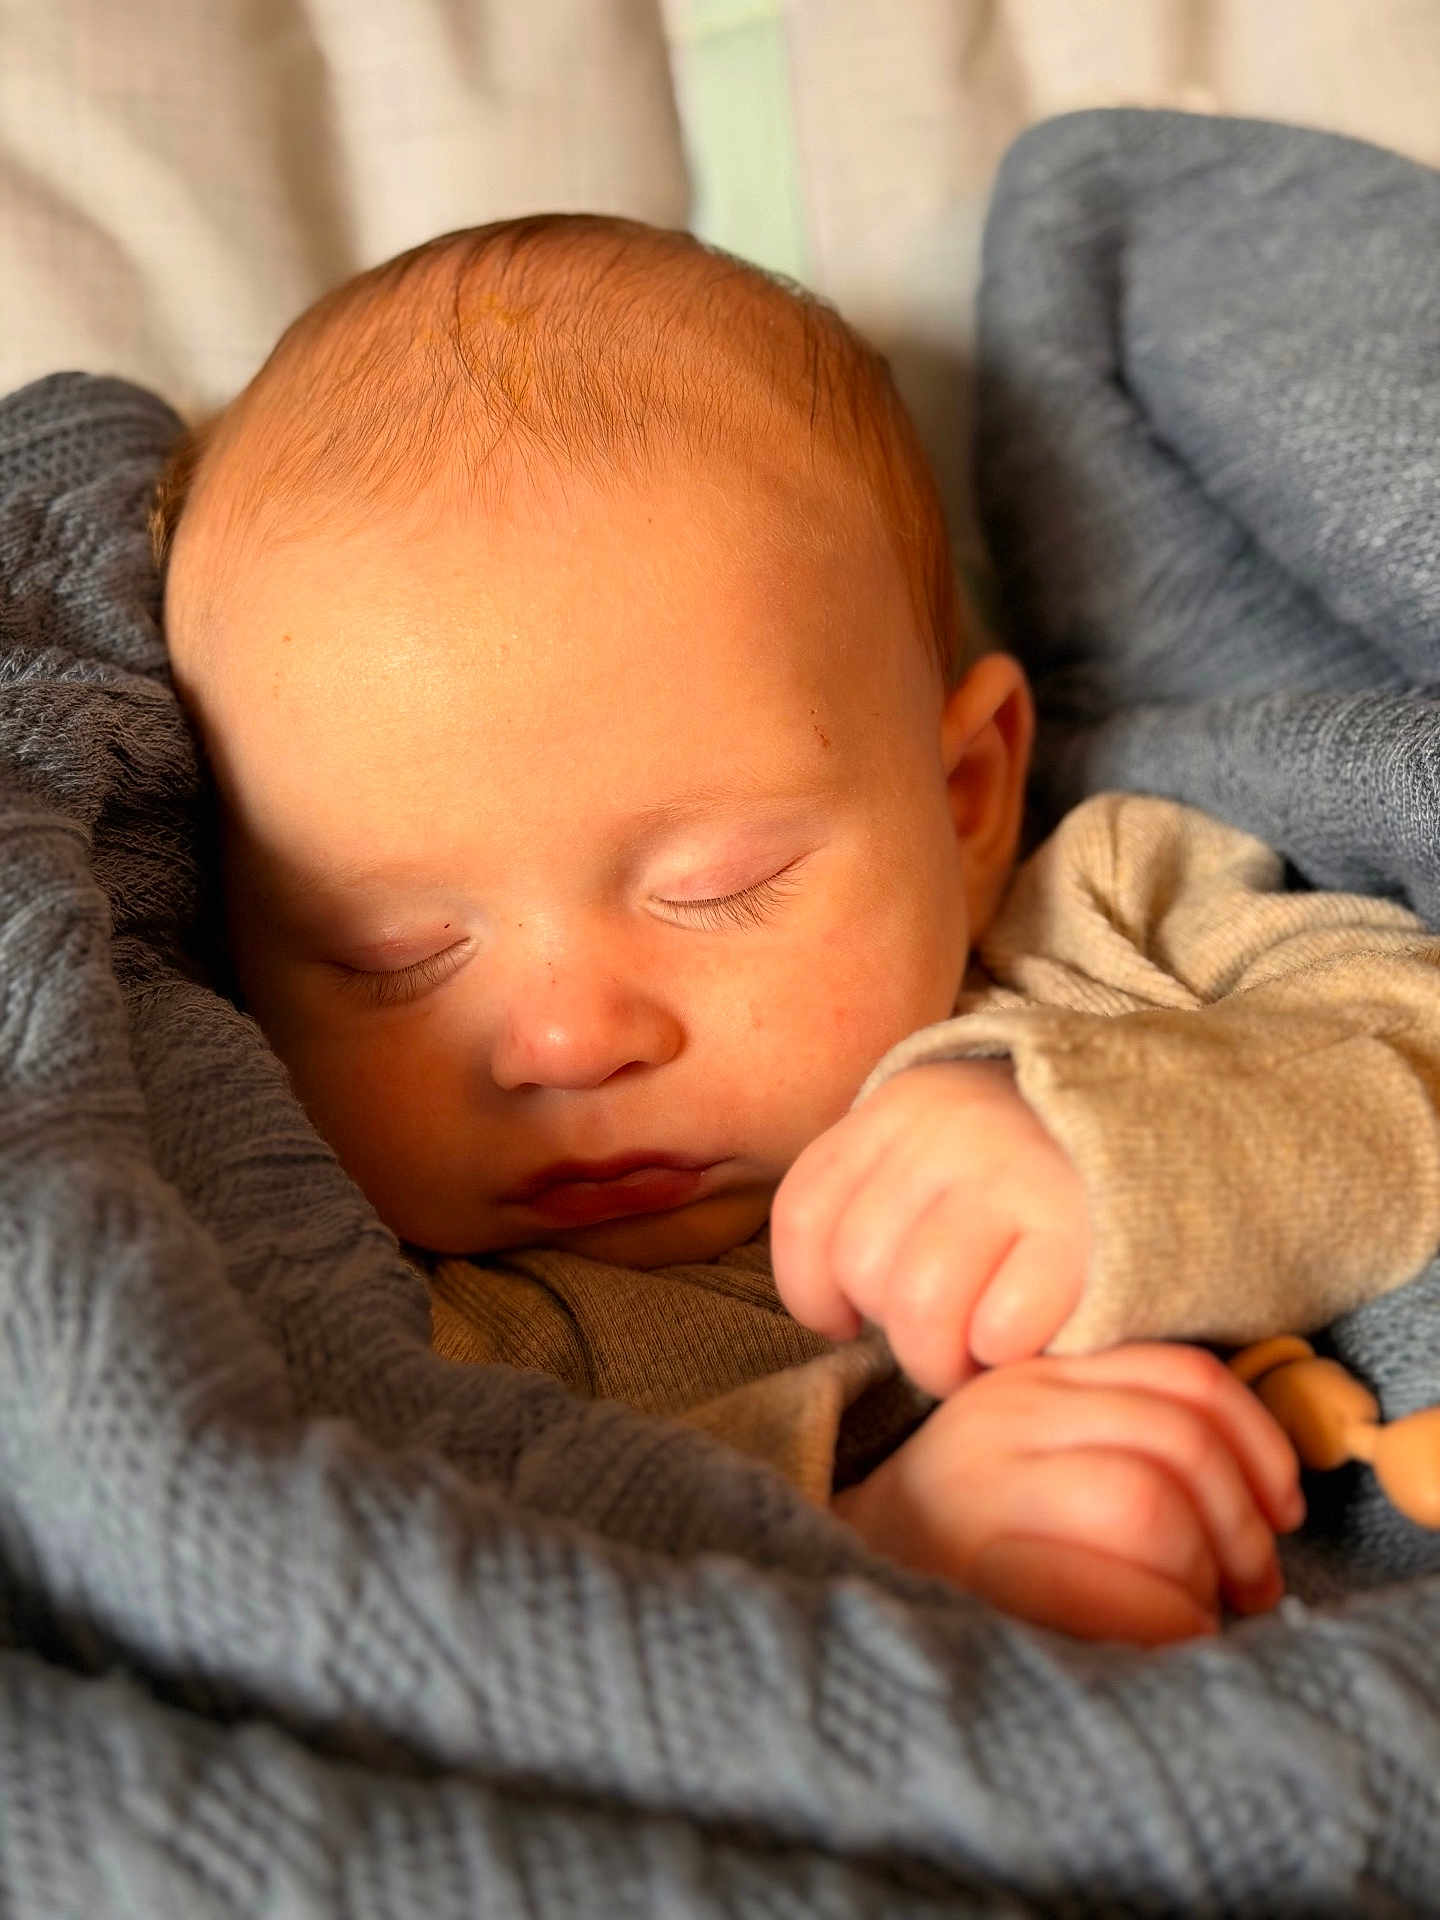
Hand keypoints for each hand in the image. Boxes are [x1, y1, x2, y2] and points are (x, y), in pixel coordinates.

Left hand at [772, 1059, 1089, 1394]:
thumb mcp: (945, 1147)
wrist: (1182, 1140)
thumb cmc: (1038, 1171)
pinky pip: (1000, 1334)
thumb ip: (877, 1195)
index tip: (844, 1321)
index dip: (809, 1291)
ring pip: (920, 1312)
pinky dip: (1008, 1354)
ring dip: (942, 1360)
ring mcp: (1015, 1176)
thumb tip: (824, 1304)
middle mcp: (950, 1129)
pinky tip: (1032, 1335)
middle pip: (861, 1269)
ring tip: (975, 1353)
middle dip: (891, 1327)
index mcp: (903, 1104)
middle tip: (941, 1332)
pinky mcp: (1079, 1237)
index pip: (803, 1215)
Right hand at [832, 1343, 1304, 1644]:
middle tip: (1249, 1586)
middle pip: (1179, 1440)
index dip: (1259, 1444)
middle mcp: (1004, 1414)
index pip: (1181, 1374)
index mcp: (1034, 1375)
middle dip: (1241, 1526)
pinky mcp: (975, 1572)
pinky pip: (1113, 1591)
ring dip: (1200, 1577)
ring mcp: (981, 1490)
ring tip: (1194, 1613)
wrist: (843, 1578)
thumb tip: (1260, 1485)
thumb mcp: (1038, 1446)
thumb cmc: (968, 1529)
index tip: (1278, 1511)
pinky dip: (1168, 1623)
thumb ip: (1120, 1428)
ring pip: (1146, 1506)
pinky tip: (1165, 1641)